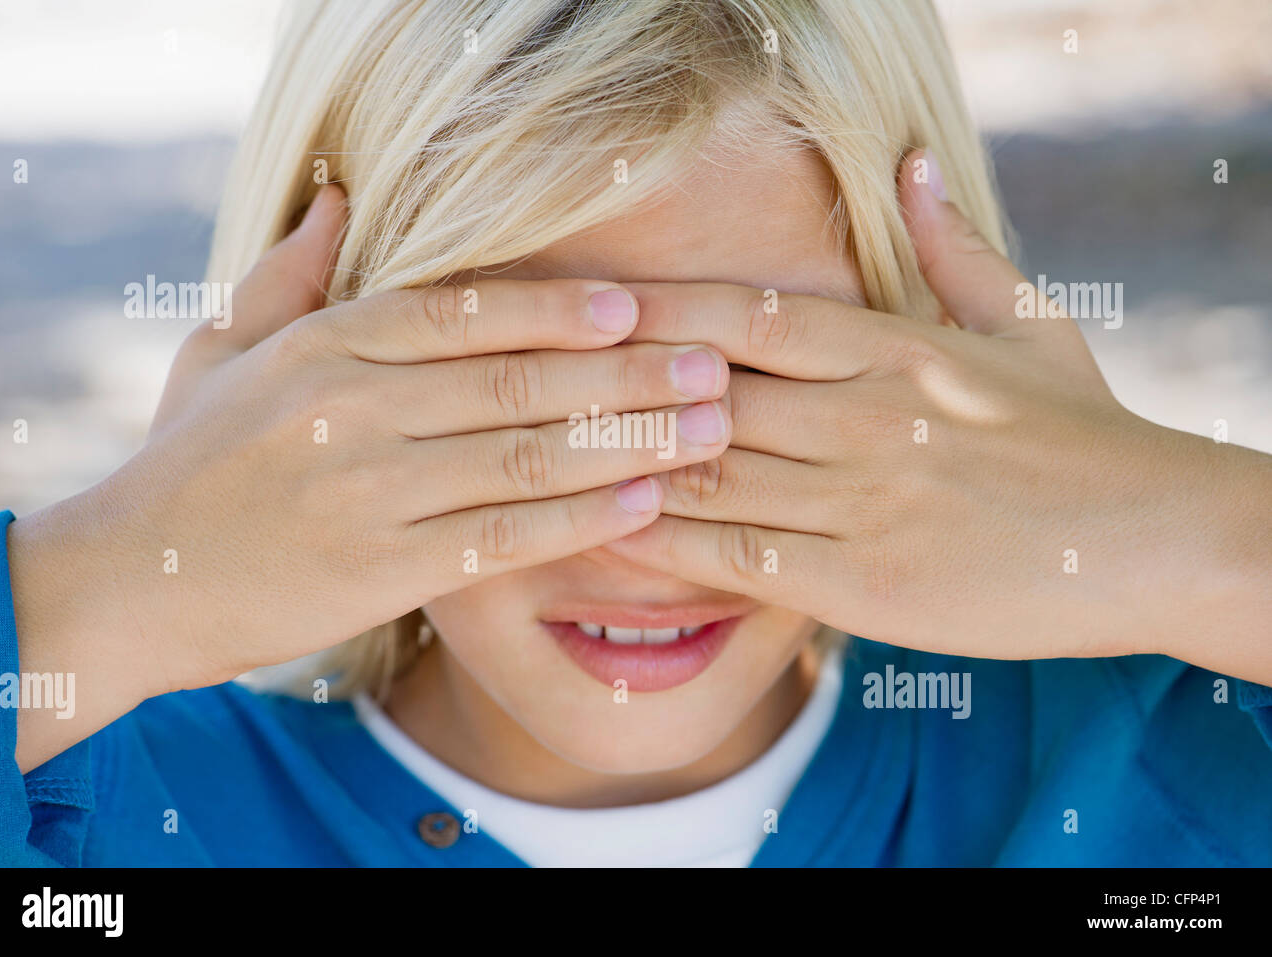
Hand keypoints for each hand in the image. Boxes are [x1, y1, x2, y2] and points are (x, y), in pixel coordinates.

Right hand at [8, 186, 733, 767]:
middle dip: (626, 372)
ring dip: (629, 441)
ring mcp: (369, 492)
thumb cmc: (189, 460)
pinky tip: (647, 503)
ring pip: (525, 457)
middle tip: (712, 364)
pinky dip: (582, 519)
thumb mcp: (221, 351)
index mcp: (321, 349)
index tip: (635, 305)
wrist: (130, 581)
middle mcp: (351, 411)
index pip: (457, 314)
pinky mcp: (383, 571)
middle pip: (515, 381)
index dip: (555, 308)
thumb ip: (288, 276)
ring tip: (709, 429)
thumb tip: (341, 198)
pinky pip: (503, 537)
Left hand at [604, 151, 1271, 668]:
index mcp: (895, 348)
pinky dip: (672, 544)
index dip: (657, 308)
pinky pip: (740, 556)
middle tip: (536, 384)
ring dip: (628, 463)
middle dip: (619, 389)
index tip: (588, 305)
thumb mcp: (1027, 323)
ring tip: (550, 456)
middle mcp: (865, 415)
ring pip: (711, 472)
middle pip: (707, 391)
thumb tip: (913, 165)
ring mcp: (861, 500)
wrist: (1159, 540)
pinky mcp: (863, 582)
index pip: (747, 313)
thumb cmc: (1086, 432)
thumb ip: (952, 249)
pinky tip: (617, 535)